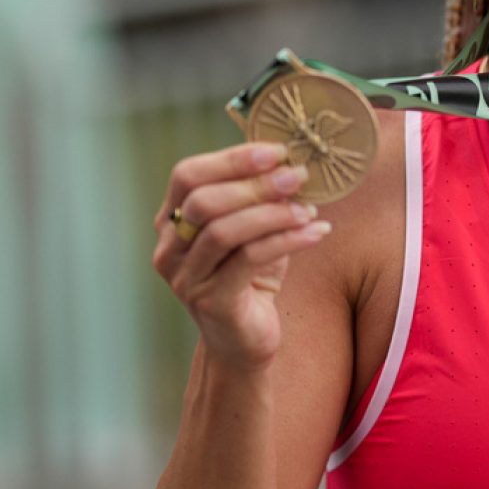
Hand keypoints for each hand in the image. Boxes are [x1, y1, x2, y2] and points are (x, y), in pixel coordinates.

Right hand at [152, 142, 331, 370]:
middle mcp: (170, 249)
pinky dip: (287, 240)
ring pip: (224, 232)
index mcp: (171, 221)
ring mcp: (186, 278)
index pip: (187, 175)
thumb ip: (262, 195)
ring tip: (310, 209)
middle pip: (203, 202)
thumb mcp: (254, 227)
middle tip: (299, 176)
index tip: (277, 150)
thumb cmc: (251, 274)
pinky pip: (249, 260)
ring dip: (273, 213)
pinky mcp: (212, 302)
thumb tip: (296, 159)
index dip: (231, 159)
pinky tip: (317, 232)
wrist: (246, 338)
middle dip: (256, 184)